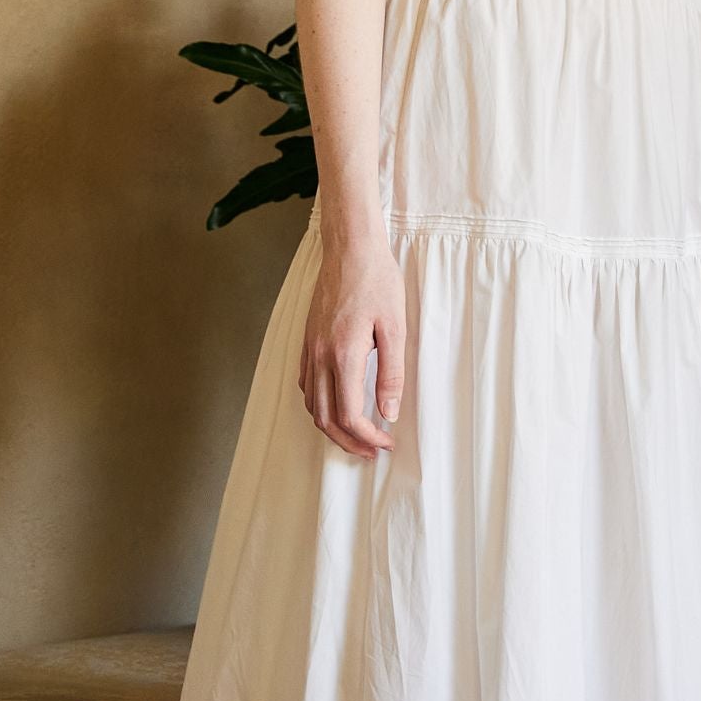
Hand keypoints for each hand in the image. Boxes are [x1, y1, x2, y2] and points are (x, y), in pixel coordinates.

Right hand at [300, 231, 406, 458]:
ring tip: (356, 437)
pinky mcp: (306, 340)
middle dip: (348, 442)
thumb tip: (389, 412)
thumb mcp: (395, 327)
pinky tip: (335, 405)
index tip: (386, 442)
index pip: (349, 414)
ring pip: (311, 404)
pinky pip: (305, 384)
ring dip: (331, 427)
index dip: (368, 437)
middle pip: (325, 418)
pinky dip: (318, 405)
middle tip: (372, 452)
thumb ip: (391, 373)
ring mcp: (309, 349)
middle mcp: (320, 356)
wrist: (349, 247)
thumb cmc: (377, 280)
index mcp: (344, 354)